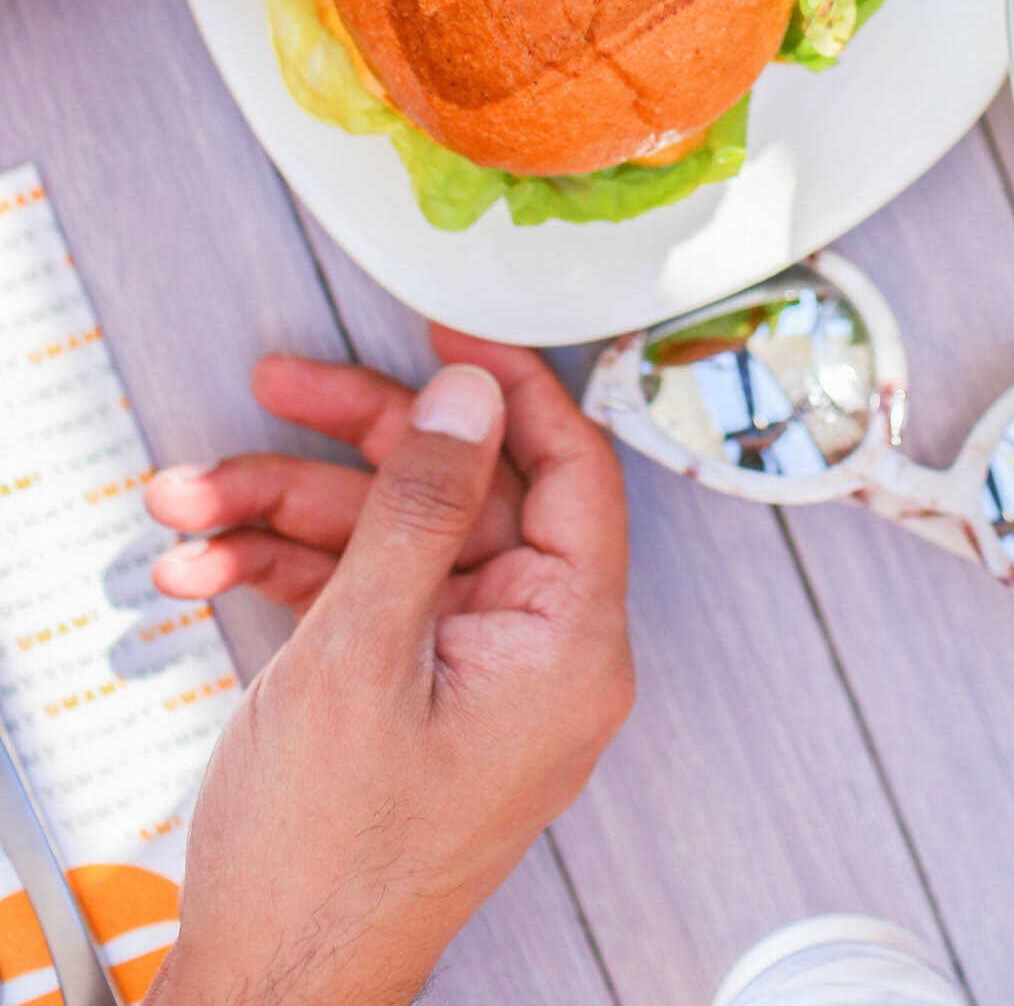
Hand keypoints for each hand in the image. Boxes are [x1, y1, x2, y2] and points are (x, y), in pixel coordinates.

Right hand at [142, 332, 632, 1005]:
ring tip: (188, 501)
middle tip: (275, 386)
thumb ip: (423, 507)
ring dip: (284, 510)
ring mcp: (472, 674)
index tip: (444, 327)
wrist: (268, 987)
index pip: (569, 469)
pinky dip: (286, 571)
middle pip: (460, 492)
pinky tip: (203, 561)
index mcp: (567, 644)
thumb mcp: (365, 649)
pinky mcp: (413, 693)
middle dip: (348, 444)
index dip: (507, 385)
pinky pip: (366, 595)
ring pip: (393, 539)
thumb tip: (472, 392)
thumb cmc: (326, 854)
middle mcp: (535, 653)